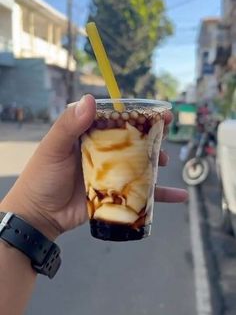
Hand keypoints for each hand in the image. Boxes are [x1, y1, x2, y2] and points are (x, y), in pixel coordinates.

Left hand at [0, 96, 187, 239]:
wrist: (38, 216)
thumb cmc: (41, 177)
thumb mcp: (53, 148)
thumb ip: (69, 125)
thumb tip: (89, 99)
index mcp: (89, 138)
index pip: (117, 122)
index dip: (137, 116)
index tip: (158, 112)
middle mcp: (103, 154)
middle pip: (133, 143)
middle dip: (152, 138)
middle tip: (165, 135)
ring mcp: (111, 176)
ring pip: (140, 167)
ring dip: (156, 163)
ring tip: (165, 162)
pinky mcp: (115, 197)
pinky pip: (141, 195)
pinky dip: (160, 196)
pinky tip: (179, 196)